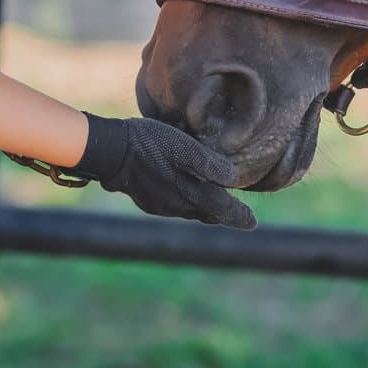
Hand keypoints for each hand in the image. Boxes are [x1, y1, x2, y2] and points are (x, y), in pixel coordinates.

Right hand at [70, 113, 255, 229]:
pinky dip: (186, 202)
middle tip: (240, 216)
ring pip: (191, 212)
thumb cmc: (152, 145)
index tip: (253, 223)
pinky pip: (174, 206)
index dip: (239, 216)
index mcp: (192, 193)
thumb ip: (209, 165)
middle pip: (208, 214)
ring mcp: (162, 206)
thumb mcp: (185, 148)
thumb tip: (234, 179)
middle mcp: (179, 205)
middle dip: (225, 214)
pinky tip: (185, 193)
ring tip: (217, 204)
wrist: (114, 153)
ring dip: (205, 208)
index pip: (223, 210)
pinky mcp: (148, 201)